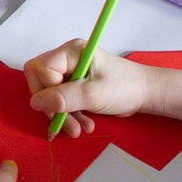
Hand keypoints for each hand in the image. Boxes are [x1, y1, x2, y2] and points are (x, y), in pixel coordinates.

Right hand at [26, 41, 154, 137]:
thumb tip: (35, 103)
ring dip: (62, 114)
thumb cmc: (125, 88)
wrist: (145, 94)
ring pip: (49, 94)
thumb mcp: (93, 94)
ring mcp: (70, 71)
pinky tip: (82, 124)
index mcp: (71, 52)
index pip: (40, 69)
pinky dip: (68, 114)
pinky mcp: (74, 84)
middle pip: (40, 81)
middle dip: (52, 106)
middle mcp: (67, 59)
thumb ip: (64, 98)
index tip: (66, 103)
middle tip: (67, 123)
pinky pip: (60, 100)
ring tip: (79, 129)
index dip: (47, 90)